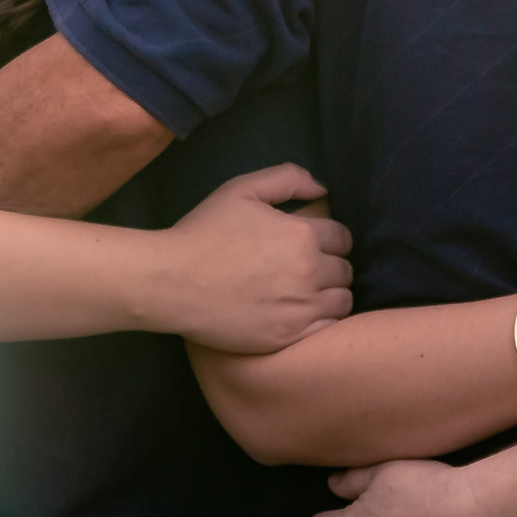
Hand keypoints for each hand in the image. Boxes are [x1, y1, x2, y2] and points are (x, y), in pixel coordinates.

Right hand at [143, 166, 351, 353]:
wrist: (171, 283)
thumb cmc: (204, 232)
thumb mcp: (242, 190)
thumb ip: (287, 179)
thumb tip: (322, 188)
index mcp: (303, 235)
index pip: (342, 238)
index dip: (329, 239)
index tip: (312, 245)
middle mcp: (310, 272)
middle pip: (345, 270)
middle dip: (330, 266)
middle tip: (305, 269)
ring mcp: (300, 308)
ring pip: (342, 301)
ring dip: (330, 294)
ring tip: (306, 292)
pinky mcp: (288, 336)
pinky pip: (327, 328)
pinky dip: (321, 320)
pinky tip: (300, 314)